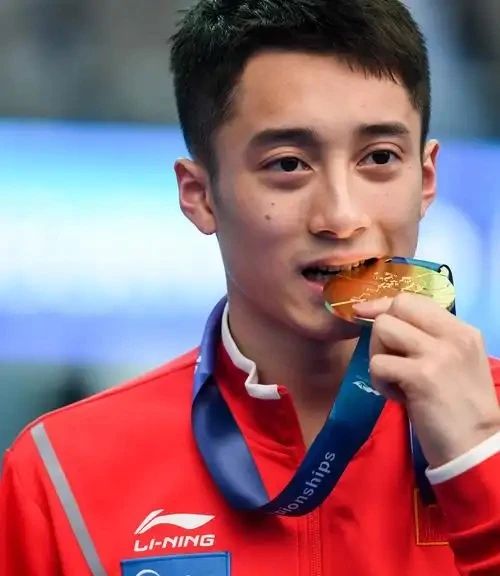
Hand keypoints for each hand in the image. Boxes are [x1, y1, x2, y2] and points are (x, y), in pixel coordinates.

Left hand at [352, 293, 499, 468]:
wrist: (475, 448)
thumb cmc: (460, 407)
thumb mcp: (454, 362)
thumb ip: (428, 339)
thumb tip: (384, 319)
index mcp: (462, 330)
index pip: (414, 299)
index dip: (385, 306)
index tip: (368, 317)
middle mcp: (453, 336)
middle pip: (397, 306)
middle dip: (381, 329)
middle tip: (388, 357)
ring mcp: (438, 354)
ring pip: (383, 328)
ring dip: (378, 355)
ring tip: (395, 379)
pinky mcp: (422, 376)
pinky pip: (378, 363)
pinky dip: (380, 381)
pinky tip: (398, 397)